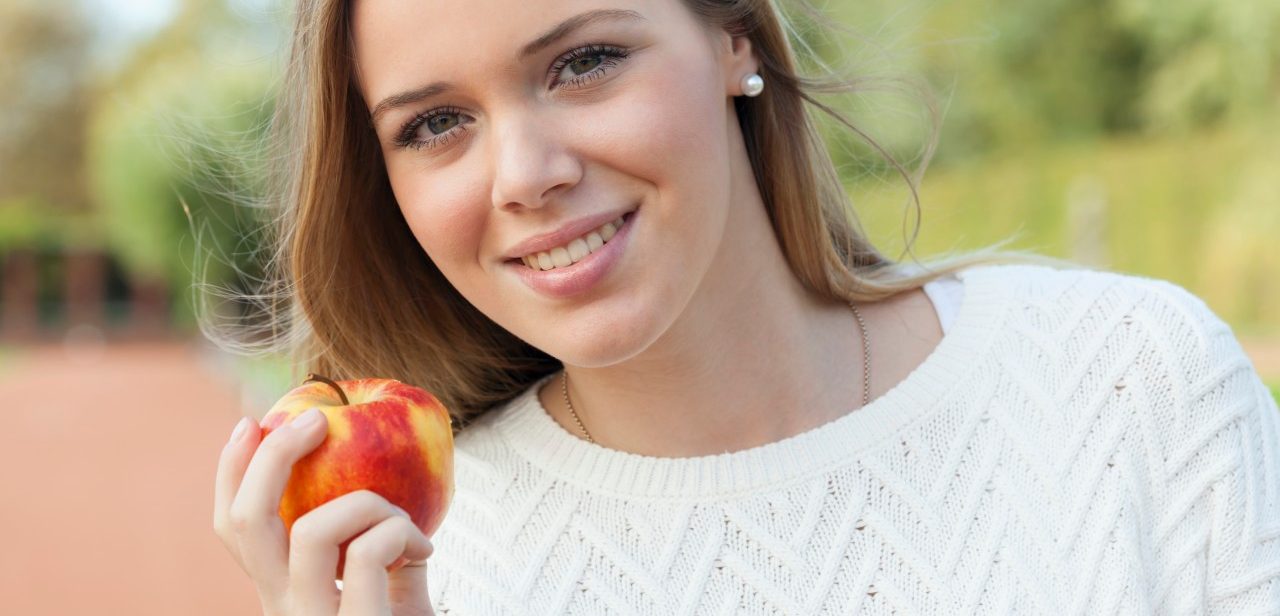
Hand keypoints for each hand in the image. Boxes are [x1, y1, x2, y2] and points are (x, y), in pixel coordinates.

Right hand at [214, 411, 435, 614]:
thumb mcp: (391, 588)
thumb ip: (379, 546)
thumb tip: (373, 474)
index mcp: (284, 595)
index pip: (234, 530)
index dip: (232, 471)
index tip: (251, 422)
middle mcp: (285, 611)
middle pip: (245, 522)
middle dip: (273, 456)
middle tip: (315, 419)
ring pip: (311, 531)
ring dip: (366, 504)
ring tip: (403, 522)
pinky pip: (367, 553)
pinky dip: (400, 532)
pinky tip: (424, 549)